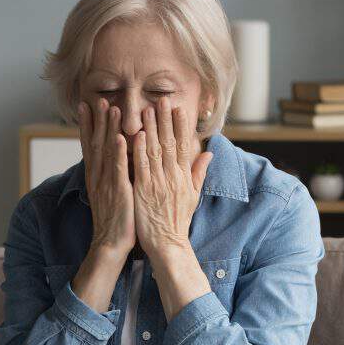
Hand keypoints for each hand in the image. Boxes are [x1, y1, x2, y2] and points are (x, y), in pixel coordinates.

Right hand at [78, 97, 134, 255]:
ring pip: (106, 151)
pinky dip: (119, 152)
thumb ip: (112, 174)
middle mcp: (98, 176)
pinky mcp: (118, 191)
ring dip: (108, 129)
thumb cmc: (114, 220)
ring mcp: (107, 183)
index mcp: (96, 176)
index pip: (90, 145)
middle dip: (97, 120)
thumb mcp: (109, 193)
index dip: (88, 125)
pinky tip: (120, 138)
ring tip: (110, 108)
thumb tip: (116, 158)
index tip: (87, 106)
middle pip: (95, 143)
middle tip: (98, 99)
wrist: (110, 244)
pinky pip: (118, 169)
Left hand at [130, 104, 211, 259]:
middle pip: (169, 143)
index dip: (181, 126)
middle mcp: (173, 177)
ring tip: (147, 110)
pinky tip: (135, 135)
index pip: (183, 145)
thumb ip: (199, 172)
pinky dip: (138, 150)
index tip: (178, 108)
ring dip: (151, 129)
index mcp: (184, 176)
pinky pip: (141, 167)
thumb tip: (208, 152)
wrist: (168, 244)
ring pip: (154, 151)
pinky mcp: (144, 191)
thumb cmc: (178, 221)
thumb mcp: (194, 195)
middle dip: (165, 120)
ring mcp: (158, 183)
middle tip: (162, 100)